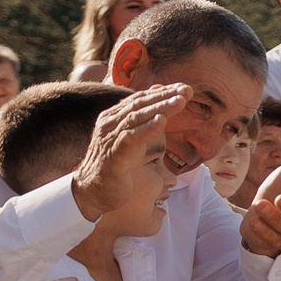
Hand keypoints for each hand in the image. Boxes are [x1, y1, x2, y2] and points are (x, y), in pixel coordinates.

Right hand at [71, 85, 185, 217]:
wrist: (94, 191)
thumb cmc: (117, 164)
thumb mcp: (131, 140)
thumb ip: (142, 121)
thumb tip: (157, 101)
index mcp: (114, 117)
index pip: (140, 99)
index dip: (163, 92)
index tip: (185, 89)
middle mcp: (110, 123)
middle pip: (140, 104)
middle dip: (164, 96)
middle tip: (187, 90)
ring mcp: (110, 138)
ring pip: (136, 117)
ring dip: (160, 108)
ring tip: (180, 102)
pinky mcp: (113, 154)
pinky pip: (131, 138)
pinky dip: (147, 128)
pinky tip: (162, 122)